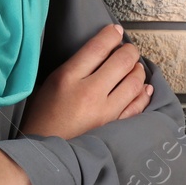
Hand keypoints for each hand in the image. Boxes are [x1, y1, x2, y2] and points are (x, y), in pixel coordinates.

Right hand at [20, 22, 151, 141]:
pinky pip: (137, 106)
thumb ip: (72, 67)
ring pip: (134, 82)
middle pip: (121, 61)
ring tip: (135, 67)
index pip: (97, 47)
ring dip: (138, 70)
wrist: (45, 153)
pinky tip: (143, 88)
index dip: (111, 35)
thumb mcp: (48, 84)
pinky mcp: (114, 127)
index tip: (116, 31)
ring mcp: (105, 112)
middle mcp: (90, 93)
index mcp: (68, 78)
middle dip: (129, 51)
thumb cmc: (42, 118)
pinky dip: (143, 94)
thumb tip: (98, 52)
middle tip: (129, 49)